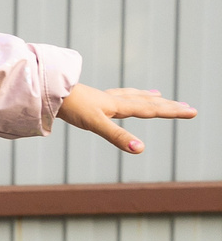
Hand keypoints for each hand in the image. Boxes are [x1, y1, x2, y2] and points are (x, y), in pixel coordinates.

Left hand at [57, 84, 195, 153]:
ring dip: (148, 98)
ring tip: (159, 95)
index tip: (192, 111)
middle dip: (168, 106)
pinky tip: (119, 97)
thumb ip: (118, 136)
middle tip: (188, 107)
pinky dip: (125, 95)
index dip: (173, 111)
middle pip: (147, 102)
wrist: (47, 91)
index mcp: (119, 106)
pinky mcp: (91, 99)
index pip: (152, 109)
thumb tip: (141, 148)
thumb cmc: (71, 107)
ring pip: (132, 96)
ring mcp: (102, 98)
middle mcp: (114, 100)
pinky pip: (115, 96)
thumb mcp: (96, 124)